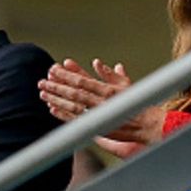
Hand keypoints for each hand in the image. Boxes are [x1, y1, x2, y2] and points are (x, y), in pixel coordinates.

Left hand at [37, 58, 163, 156]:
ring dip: (57, 99)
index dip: (66, 74)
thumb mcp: (127, 85)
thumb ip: (111, 74)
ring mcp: (99, 115)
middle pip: (74, 92)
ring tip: (43, 94)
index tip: (54, 69)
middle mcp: (102, 102)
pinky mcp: (98, 127)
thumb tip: (97, 63)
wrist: (149, 126)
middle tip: (42, 82)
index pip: (83, 80)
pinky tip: (52, 109)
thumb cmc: (138, 104)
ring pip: (73, 106)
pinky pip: (77, 120)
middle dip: (57, 86)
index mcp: (108, 90)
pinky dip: (63, 114)